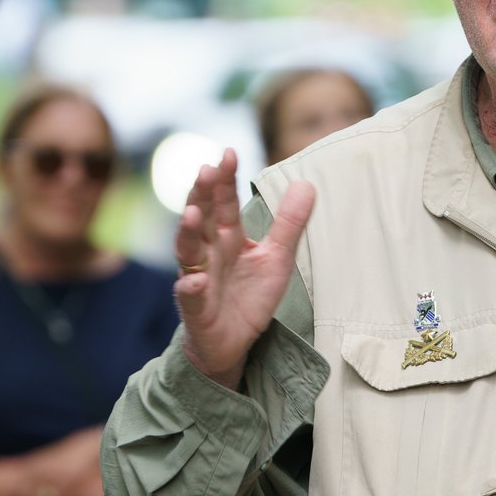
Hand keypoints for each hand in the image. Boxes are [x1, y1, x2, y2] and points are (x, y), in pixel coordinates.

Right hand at [174, 149, 316, 389]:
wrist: (233, 342)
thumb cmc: (250, 296)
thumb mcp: (277, 258)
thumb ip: (289, 223)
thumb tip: (307, 183)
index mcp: (229, 238)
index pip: (224, 203)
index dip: (225, 179)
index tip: (228, 152)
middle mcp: (209, 252)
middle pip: (203, 219)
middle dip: (202, 195)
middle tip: (206, 170)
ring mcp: (199, 278)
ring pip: (188, 251)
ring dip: (188, 232)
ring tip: (193, 214)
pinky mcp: (197, 308)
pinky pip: (190, 296)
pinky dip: (191, 288)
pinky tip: (195, 281)